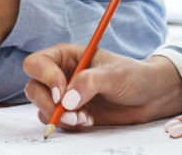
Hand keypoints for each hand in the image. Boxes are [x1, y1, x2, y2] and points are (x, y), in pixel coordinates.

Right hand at [23, 47, 181, 129]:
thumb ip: (89, 82)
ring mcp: (64, 95)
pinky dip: (69, 125)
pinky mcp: (71, 113)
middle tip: (70, 113)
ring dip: (60, 117)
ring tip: (85, 118)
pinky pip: (56, 121)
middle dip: (48, 104)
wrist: (148, 97)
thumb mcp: (113, 74)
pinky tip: (89, 121)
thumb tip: (67, 99)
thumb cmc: (132, 76)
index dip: (45, 78)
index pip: (37, 63)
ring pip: (42, 107)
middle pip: (34, 88)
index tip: (62, 93)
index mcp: (65, 56)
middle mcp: (60, 74)